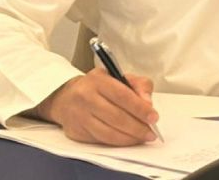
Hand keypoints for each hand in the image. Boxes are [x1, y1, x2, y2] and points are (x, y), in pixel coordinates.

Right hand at [33, 70, 158, 145]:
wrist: (65, 97)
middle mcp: (86, 98)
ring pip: (107, 132)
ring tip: (142, 138)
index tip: (153, 117)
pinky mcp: (76, 132)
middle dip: (137, 127)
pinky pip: (99, 140)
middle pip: (116, 117)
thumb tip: (148, 103)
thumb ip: (138, 85)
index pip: (122, 95)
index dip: (139, 108)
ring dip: (128, 138)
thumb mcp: (118, 76)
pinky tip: (127, 140)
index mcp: (99, 80)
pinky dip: (116, 142)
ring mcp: (79, 116)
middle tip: (151, 132)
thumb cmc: (98, 85)